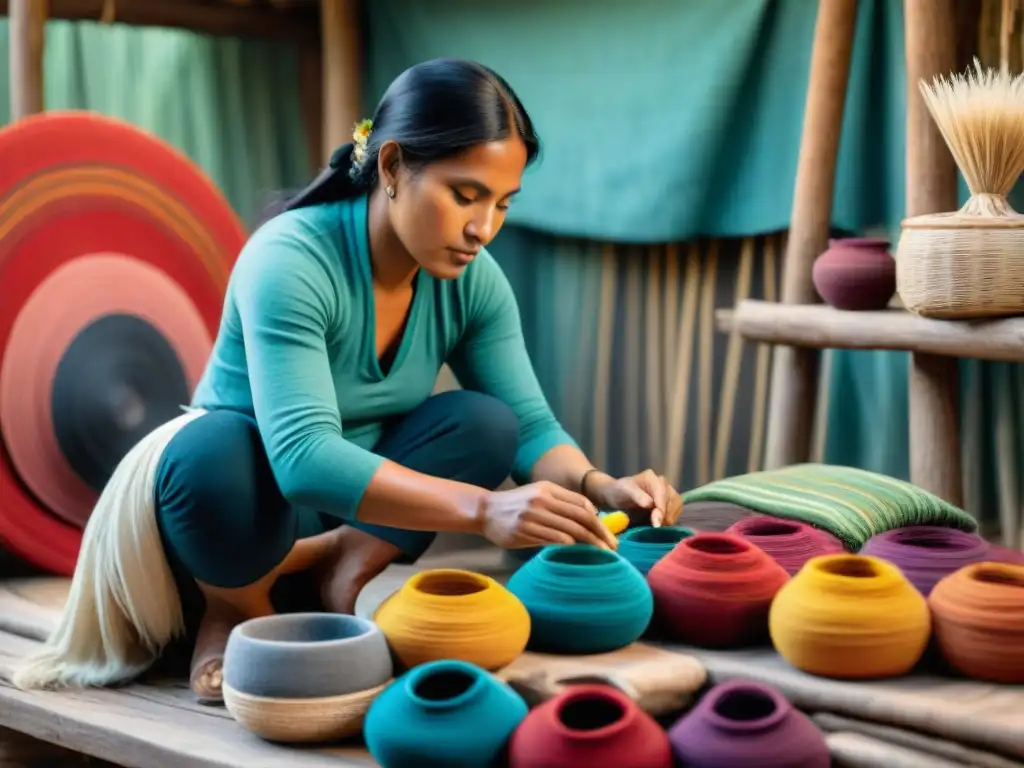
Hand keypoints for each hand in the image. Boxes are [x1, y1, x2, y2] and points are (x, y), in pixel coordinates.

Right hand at [478, 481, 618, 550]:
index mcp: (548, 489)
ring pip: (570, 529)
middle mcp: (543, 499)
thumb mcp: (538, 496)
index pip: (582, 503)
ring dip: (590, 543)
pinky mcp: (524, 529)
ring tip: (602, 553)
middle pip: (581, 516)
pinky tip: (578, 551)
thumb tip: (590, 517)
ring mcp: (533, 514)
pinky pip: (553, 538)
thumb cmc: (516, 506)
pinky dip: (569, 545)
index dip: (600, 520)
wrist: (485, 511)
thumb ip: (561, 504)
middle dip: (601, 533)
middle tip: (614, 547)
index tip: (609, 534)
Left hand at [585, 469, 682, 527]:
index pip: (662, 496)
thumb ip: (637, 496)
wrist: (616, 495)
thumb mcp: (624, 492)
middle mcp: (663, 483)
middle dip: (665, 516)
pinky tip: (659, 524)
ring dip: (669, 518)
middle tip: (655, 528)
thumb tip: (650, 504)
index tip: (657, 525)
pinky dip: (669, 519)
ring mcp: (668, 492)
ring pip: (676, 507)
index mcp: (652, 478)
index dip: (661, 511)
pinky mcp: (670, 502)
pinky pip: (675, 512)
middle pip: (673, 501)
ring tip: (656, 526)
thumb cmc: (618, 492)